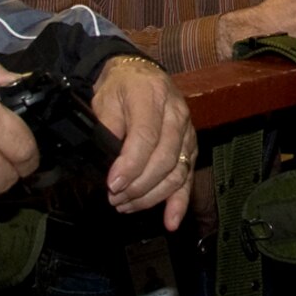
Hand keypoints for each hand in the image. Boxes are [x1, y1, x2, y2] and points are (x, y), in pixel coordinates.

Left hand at [90, 56, 194, 230]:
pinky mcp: (190, 148)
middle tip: (114, 197)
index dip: (130, 165)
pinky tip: (171, 221)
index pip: (146, 136)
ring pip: (176, 172)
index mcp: (153, 96)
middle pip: (163, 158)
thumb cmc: (120, 87)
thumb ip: (107, 127)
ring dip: (150, 196)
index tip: (112, 184)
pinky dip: (180, 202)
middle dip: (138, 185)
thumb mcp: (105, 98)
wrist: (140, 74)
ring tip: (125, 205)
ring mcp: (187, 132)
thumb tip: (107, 160)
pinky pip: (187, 178)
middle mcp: (177, 113)